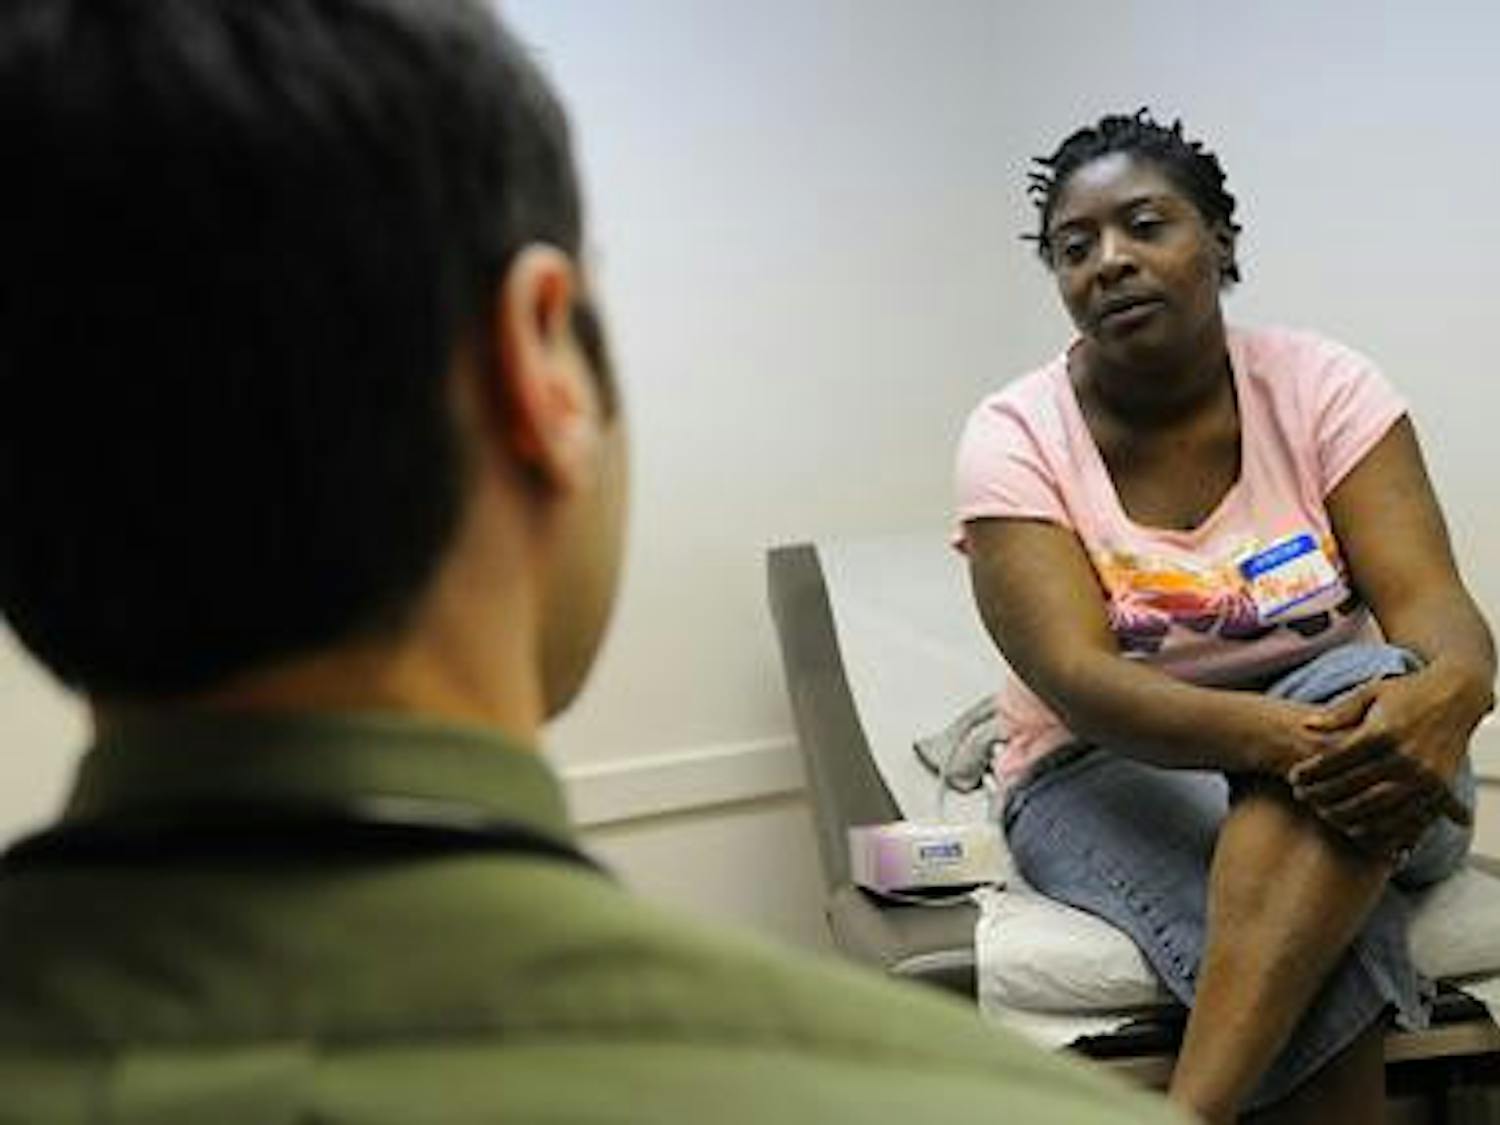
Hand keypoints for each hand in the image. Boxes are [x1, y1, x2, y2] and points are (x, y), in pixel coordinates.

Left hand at [1289, 669, 1480, 856]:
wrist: (1456, 695)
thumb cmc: (1407, 692)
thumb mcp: (1371, 693)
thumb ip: (1339, 712)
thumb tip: (1307, 726)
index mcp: (1383, 731)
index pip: (1337, 759)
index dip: (1311, 771)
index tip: (1293, 777)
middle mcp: (1404, 755)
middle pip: (1353, 785)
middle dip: (1322, 794)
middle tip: (1301, 797)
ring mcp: (1424, 774)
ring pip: (1376, 806)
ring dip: (1345, 814)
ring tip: (1323, 813)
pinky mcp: (1440, 788)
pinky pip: (1406, 816)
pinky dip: (1380, 826)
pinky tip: (1357, 828)